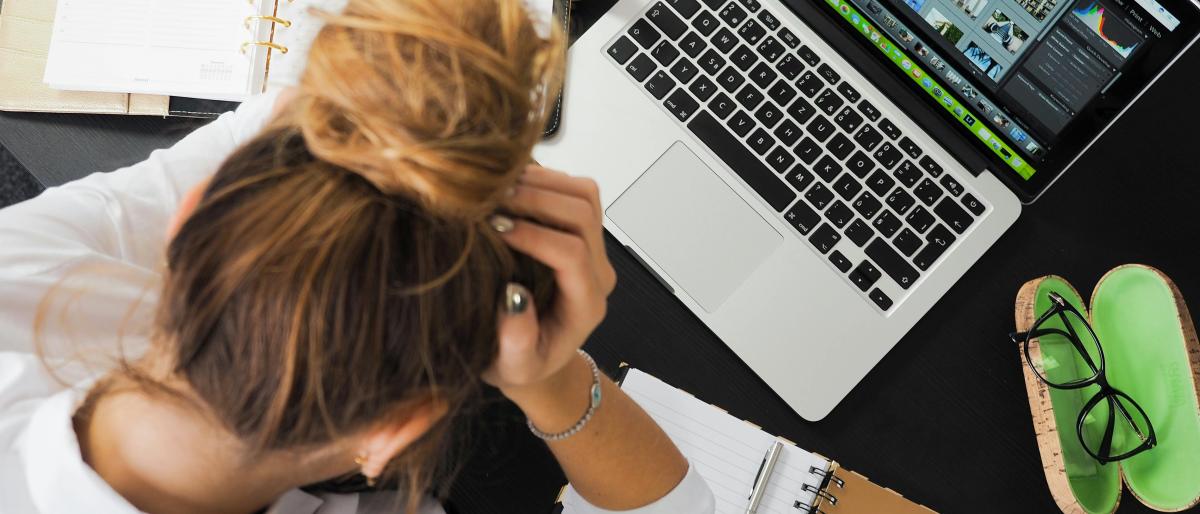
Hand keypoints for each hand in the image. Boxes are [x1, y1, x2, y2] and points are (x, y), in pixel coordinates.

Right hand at [482, 166, 616, 397]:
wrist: (534, 355)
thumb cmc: (521, 363)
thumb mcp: (512, 367)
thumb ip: (516, 342)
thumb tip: (513, 297)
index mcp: (586, 304)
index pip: (572, 254)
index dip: (534, 236)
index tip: (494, 228)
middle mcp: (597, 272)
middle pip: (583, 214)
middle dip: (536, 199)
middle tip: (491, 200)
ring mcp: (593, 247)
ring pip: (584, 194)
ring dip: (541, 182)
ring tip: (497, 188)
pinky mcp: (581, 230)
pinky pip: (574, 190)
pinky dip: (543, 178)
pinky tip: (508, 186)